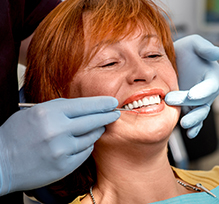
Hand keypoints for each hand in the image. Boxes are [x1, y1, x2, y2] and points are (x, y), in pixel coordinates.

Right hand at [0, 97, 119, 194]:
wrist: (1, 164)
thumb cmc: (15, 136)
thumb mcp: (33, 113)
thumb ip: (59, 108)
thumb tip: (84, 106)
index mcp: (48, 113)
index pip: (84, 105)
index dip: (101, 103)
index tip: (112, 102)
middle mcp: (57, 131)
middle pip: (93, 121)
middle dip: (107, 116)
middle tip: (115, 113)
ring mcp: (62, 150)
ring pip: (91, 137)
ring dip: (96, 131)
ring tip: (98, 127)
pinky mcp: (64, 166)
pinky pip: (85, 152)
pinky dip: (86, 146)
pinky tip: (83, 143)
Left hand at [165, 35, 218, 137]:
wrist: (172, 61)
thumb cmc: (185, 50)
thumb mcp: (193, 43)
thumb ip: (205, 48)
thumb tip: (218, 53)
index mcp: (212, 75)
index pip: (210, 86)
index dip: (202, 91)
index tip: (191, 95)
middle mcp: (208, 90)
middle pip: (203, 101)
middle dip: (190, 104)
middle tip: (171, 100)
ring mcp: (200, 101)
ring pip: (200, 113)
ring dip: (194, 120)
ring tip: (184, 124)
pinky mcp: (191, 108)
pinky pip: (195, 120)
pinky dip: (194, 128)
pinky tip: (189, 134)